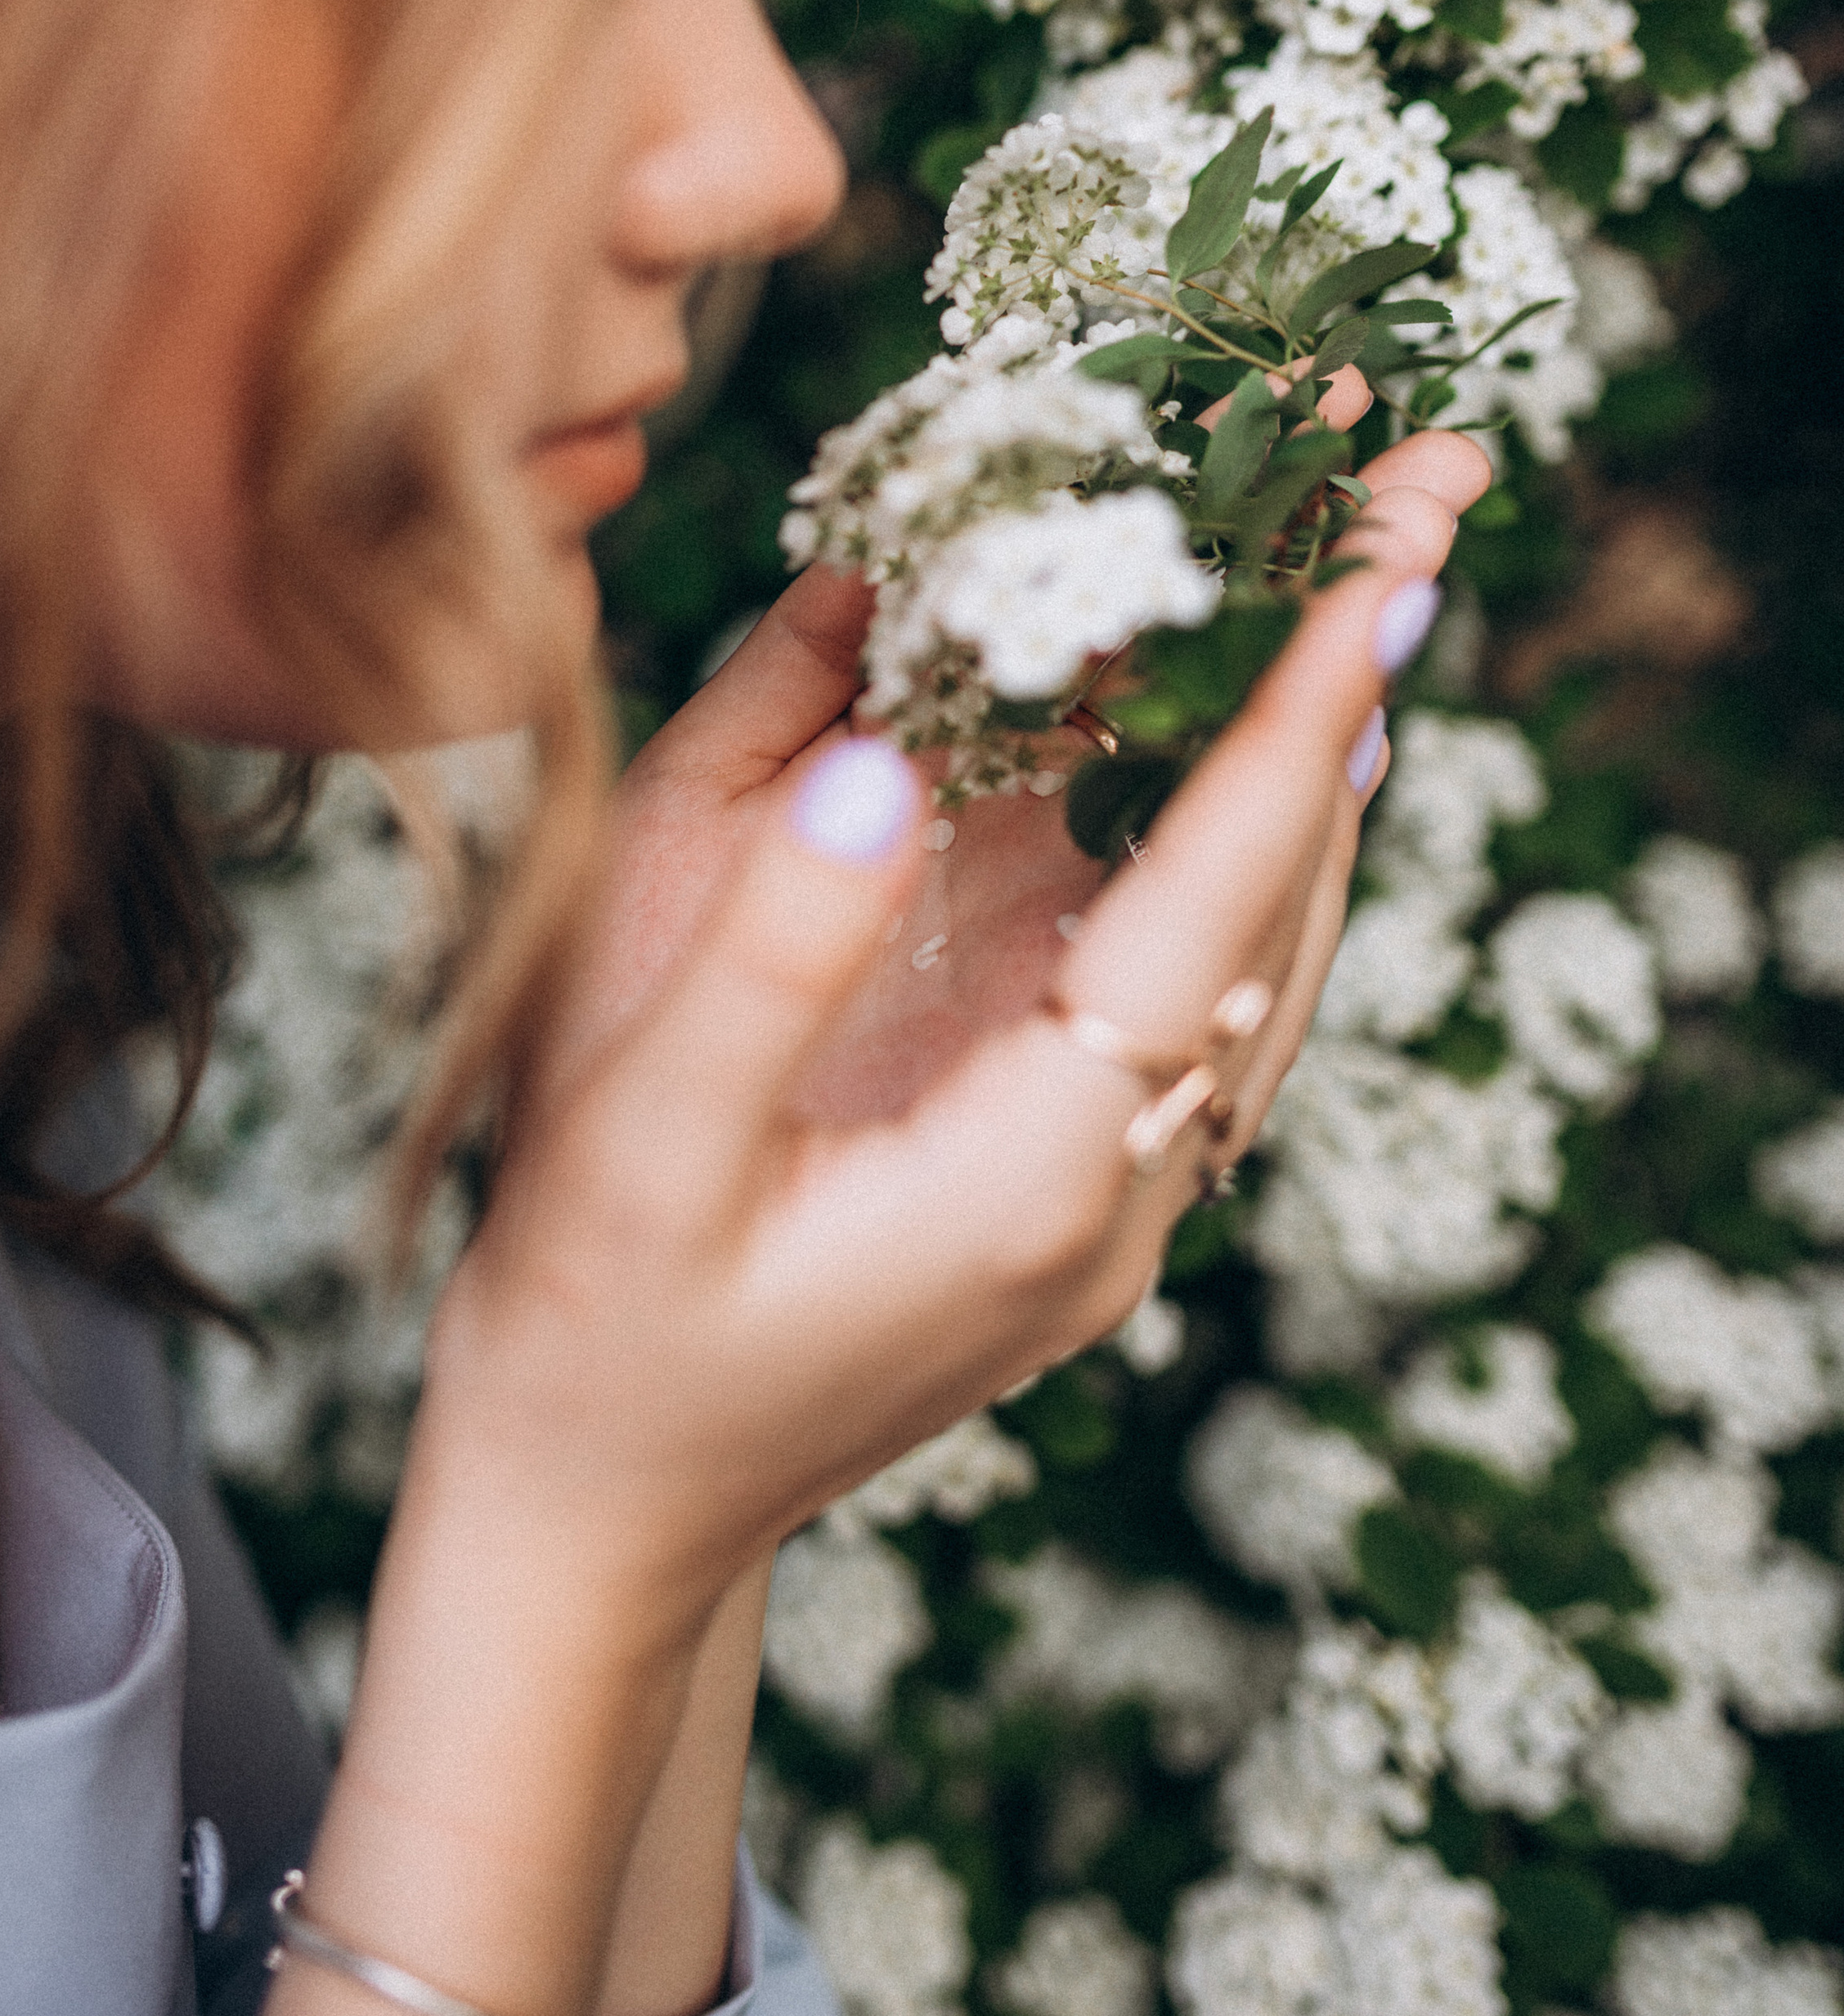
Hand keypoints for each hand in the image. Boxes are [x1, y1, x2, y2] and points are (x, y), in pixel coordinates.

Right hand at [422, 413, 1489, 1616]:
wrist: (604, 1517)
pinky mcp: (1075, 1194)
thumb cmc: (590, 1332)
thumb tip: (885, 742)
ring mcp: (1112, 1209)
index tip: (1386, 567)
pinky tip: (1241, 761)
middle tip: (1426, 498)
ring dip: (1318, 768)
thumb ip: (765, 951)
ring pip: (1266, 960)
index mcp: (1025, 1180)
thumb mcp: (636, 1139)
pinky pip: (1200, 999)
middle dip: (1353, 698)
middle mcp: (1116, 1199)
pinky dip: (1242, 855)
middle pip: (1285, 915)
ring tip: (1368, 584)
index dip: (1294, 729)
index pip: (1210, 913)